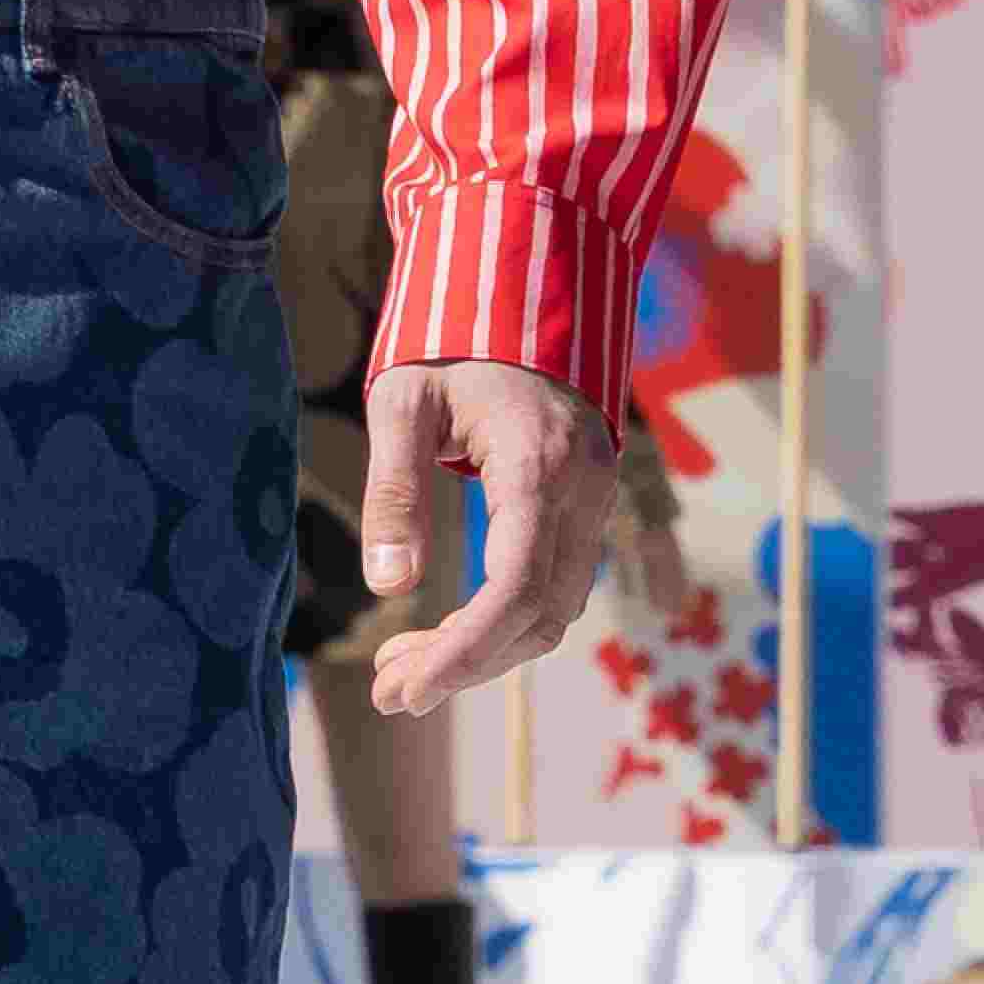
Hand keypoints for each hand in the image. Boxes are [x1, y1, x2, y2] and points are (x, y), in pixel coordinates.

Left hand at [359, 359, 612, 718]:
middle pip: (538, 616)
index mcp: (538, 465)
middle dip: (464, 665)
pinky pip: (557, 586)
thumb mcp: (401, 400)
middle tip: (387, 691)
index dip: (464, 652)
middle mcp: (583, 491)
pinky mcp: (588, 506)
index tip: (408, 690)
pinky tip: (446, 632)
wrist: (523, 292)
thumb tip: (390, 585)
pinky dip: (505, 623)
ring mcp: (596, 500)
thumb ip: (394, 489)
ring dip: (484, 651)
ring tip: (403, 668)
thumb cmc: (452, 342)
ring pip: (554, 611)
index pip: (513, 589)